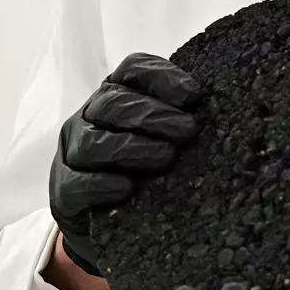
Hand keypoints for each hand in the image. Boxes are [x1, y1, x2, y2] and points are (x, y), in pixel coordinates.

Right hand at [49, 53, 202, 274]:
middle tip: (189, 130)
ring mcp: (74, 151)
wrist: (104, 219)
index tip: (194, 95)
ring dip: (133, 147)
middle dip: (154, 115)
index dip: (162, 78)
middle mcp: (90, 116)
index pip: (133, 70)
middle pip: (114, 103)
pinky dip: (102, 184)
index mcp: (117, 94)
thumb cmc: (143, 168)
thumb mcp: (163, 137)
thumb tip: (226, 111)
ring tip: (166, 157)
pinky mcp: (63, 188)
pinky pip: (77, 182)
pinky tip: (127, 187)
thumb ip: (181, 119)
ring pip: (95, 141)